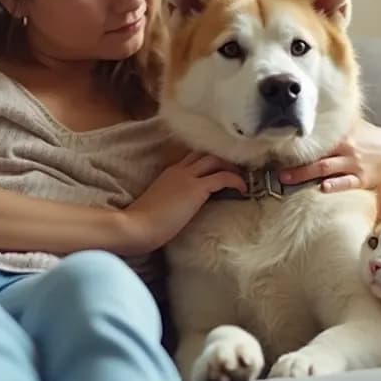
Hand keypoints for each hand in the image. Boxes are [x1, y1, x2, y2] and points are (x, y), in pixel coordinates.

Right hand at [121, 152, 244, 251]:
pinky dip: (236, 180)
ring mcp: (187, 177)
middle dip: (223, 158)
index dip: (209, 161)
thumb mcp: (160, 204)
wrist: (136, 227)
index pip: (193, 158)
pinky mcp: (196, 189)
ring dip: (232, 166)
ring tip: (243, 177)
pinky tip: (243, 189)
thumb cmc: (143, 223)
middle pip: (205, 152)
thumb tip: (183, 208)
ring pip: (215, 159)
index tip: (222, 168)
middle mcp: (179, 170)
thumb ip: (172, 200)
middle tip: (237, 169)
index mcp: (170, 173)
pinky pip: (223, 177)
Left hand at [279, 118, 380, 192]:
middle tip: (276, 170)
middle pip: (317, 156)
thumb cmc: (366, 140)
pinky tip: (323, 188)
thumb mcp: (352, 126)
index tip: (278, 146)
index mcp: (341, 136)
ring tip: (287, 179)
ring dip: (306, 175)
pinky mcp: (362, 179)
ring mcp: (353, 165)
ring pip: (327, 169)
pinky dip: (335, 185)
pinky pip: (347, 183)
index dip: (297, 144)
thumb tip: (312, 109)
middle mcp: (346, 149)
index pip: (316, 140)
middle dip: (296, 164)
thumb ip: (334, 123)